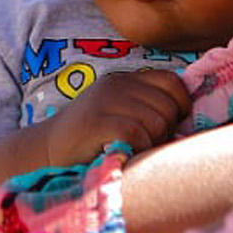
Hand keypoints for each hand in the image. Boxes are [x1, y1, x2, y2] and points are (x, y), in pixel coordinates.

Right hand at [41, 68, 189, 165]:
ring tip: (135, 149)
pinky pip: (137, 133)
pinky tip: (125, 152)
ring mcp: (105, 101)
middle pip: (168, 105)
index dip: (181, 105)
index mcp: (125, 80)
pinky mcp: (96, 122)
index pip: (172, 82)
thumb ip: (146, 108)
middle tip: (148, 143)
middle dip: (166, 130)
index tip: (171, 126)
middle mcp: (116, 85)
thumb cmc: (89, 141)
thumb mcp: (118, 113)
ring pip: (156, 120)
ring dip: (152, 143)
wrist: (44, 152)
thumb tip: (188, 121)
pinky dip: (138, 148)